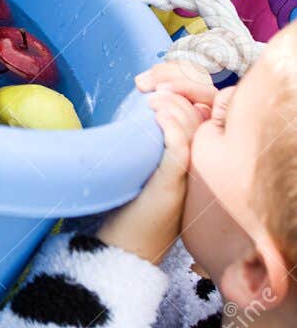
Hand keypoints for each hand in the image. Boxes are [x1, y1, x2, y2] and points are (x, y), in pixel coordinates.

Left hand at [100, 64, 212, 263]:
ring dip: (172, 104)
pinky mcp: (173, 183)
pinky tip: (157, 116)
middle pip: (202, 106)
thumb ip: (144, 136)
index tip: (148, 79)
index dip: (181, 82)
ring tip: (150, 100)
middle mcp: (196, 161)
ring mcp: (187, 172)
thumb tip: (137, 104)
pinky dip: (172, 127)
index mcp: (190, 151)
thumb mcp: (140, 162)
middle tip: (146, 83)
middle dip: (177, 83)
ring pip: (194, 124)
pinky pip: (182, 148)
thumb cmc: (130, 205)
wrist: (125, 247)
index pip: (200, 103)